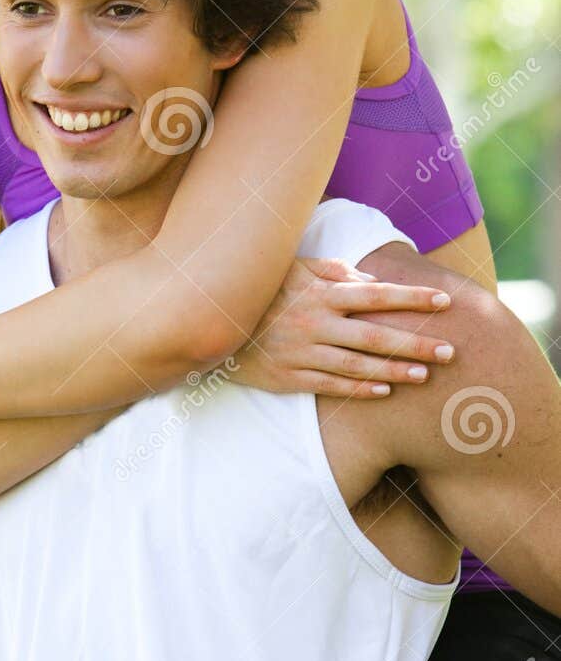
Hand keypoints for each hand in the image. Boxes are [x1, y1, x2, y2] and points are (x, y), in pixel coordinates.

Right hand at [234, 257, 455, 398]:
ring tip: (424, 375)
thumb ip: (332, 270)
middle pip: (374, 336)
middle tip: (450, 351)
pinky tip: (384, 391)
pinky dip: (359, 389)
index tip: (444, 302)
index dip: (411, 299)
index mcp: (319, 294)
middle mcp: (314, 324)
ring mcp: (301, 353)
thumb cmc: (263, 291)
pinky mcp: (288, 377)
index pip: (375, 295)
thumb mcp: (293, 268)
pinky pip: (330, 386)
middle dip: (415, 344)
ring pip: (357, 366)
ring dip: (394, 371)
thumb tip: (370, 278)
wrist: (211, 323)